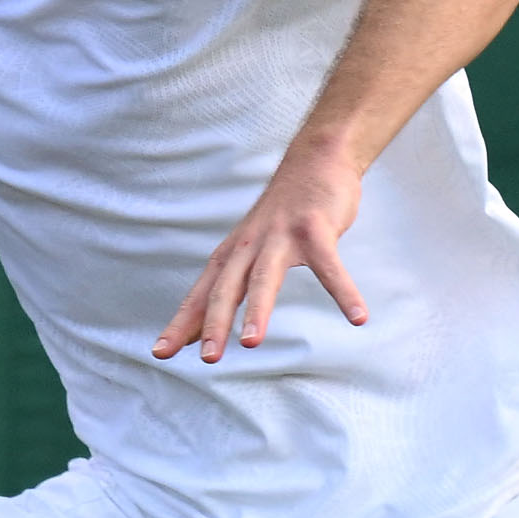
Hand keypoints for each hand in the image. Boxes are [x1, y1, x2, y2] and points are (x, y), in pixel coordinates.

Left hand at [155, 150, 375, 364]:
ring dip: (256, 311)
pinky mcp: (315, 229)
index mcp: (231, 255)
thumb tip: (200, 328)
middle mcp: (249, 246)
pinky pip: (330, 266)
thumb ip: (227, 285)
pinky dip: (344, 292)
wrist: (314, 159)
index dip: (181, 324)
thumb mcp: (247, 248)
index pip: (201, 295)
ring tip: (251, 343)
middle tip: (207, 358)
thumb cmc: (279, 216)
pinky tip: (358, 318)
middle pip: (225, 289)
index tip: (160, 353)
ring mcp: (281, 236)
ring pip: (264, 278)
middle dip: (214, 324)